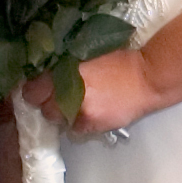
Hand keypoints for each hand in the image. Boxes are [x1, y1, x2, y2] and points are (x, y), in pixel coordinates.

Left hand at [21, 47, 158, 137]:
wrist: (148, 79)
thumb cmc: (121, 61)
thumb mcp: (89, 54)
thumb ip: (66, 63)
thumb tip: (45, 72)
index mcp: (68, 71)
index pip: (34, 89)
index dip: (33, 89)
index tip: (36, 87)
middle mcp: (70, 94)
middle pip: (43, 107)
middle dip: (47, 101)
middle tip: (57, 94)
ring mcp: (81, 112)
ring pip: (57, 119)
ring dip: (61, 112)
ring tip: (75, 102)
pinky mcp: (92, 126)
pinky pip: (74, 128)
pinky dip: (77, 121)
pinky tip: (89, 111)